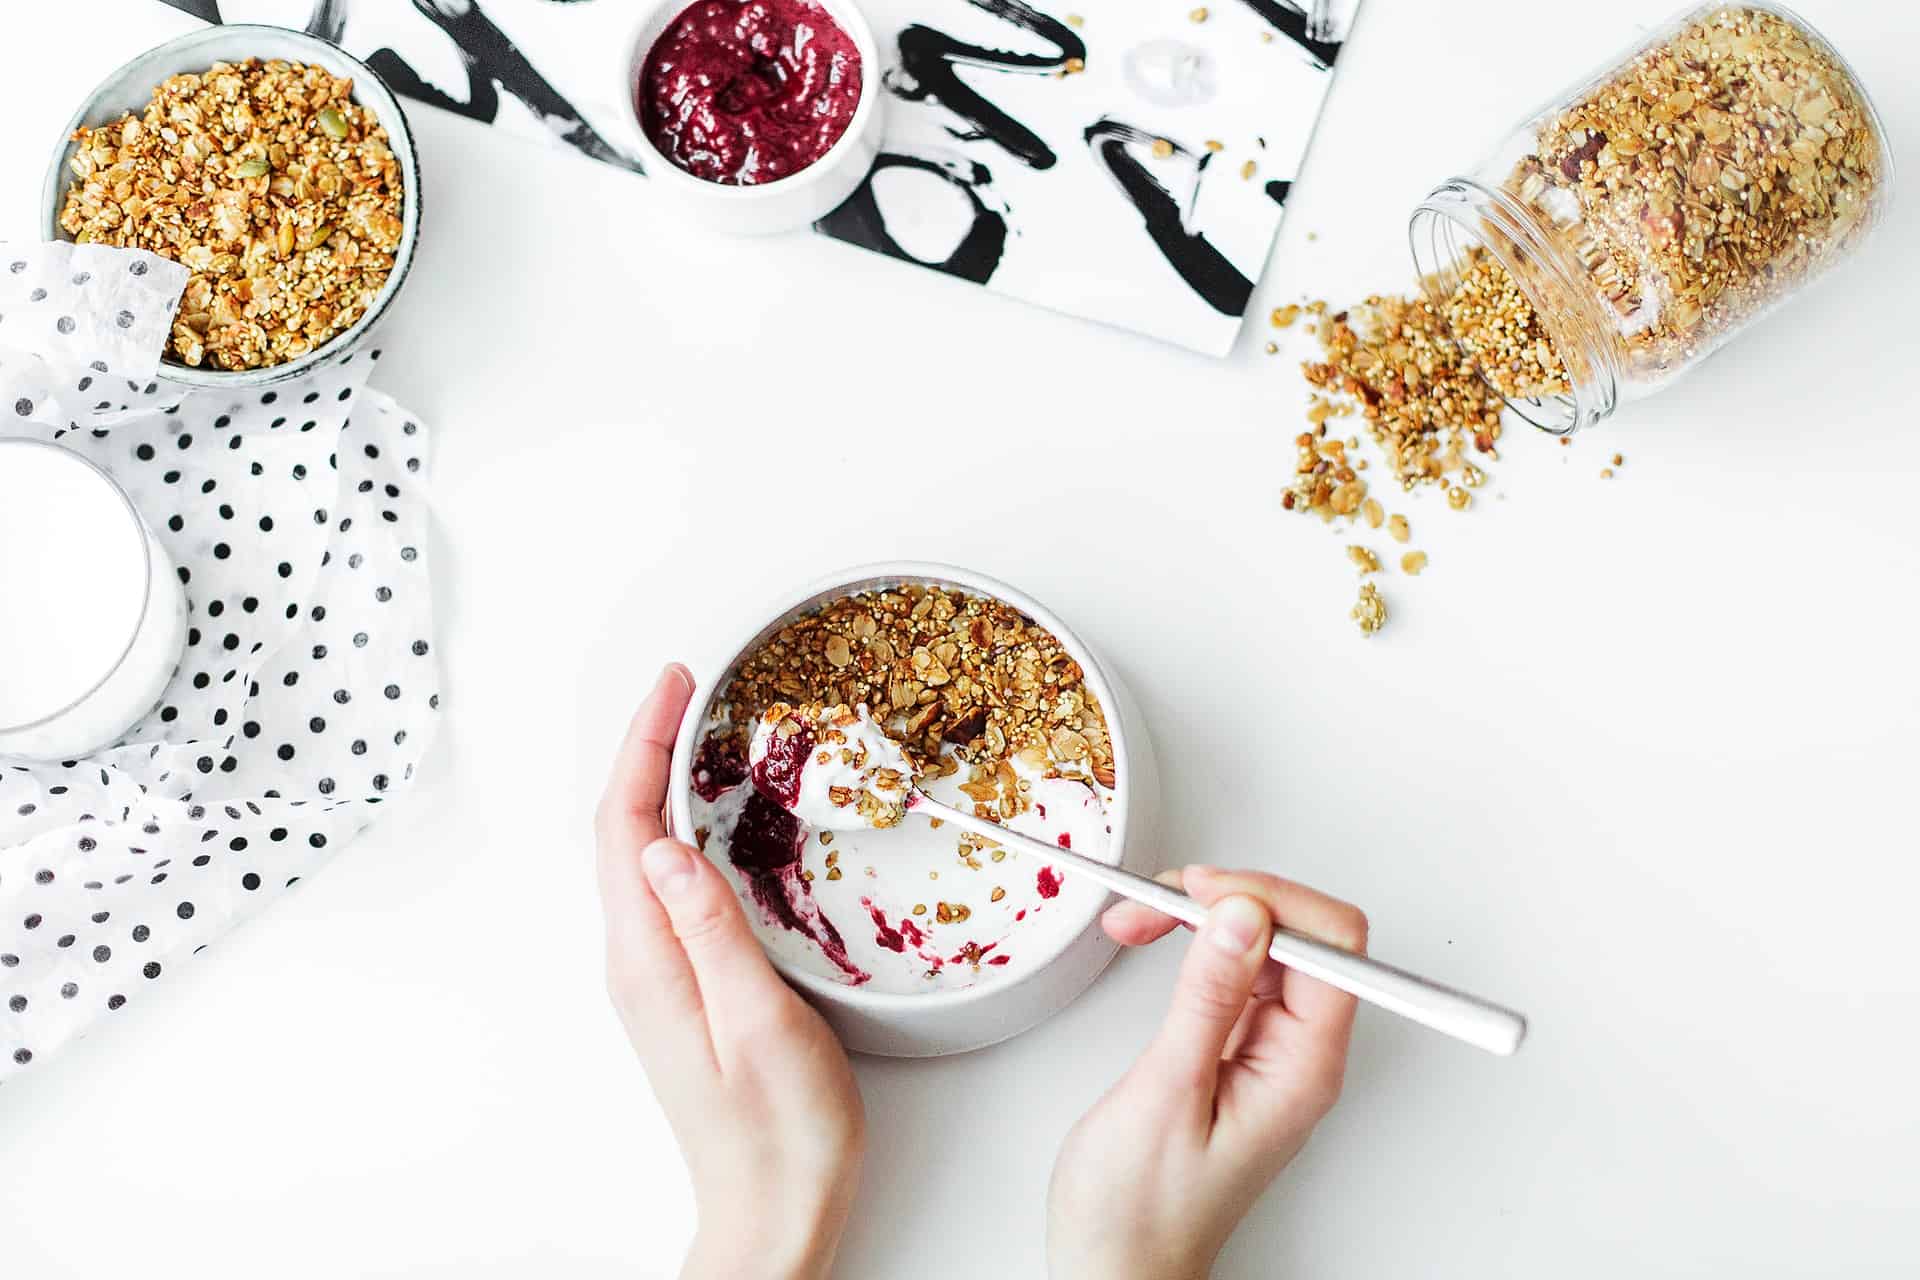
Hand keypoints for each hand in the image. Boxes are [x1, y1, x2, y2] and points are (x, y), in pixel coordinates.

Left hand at [596, 664, 864, 1279]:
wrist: (773, 1212)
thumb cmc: (781, 1132)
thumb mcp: (760, 1024)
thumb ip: (712, 931)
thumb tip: (665, 847)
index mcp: (648, 962)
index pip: (625, 829)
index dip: (643, 746)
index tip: (675, 684)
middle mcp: (637, 963)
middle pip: (619, 832)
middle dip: (643, 749)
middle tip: (684, 687)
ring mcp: (653, 977)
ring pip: (636, 857)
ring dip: (655, 785)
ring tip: (691, 732)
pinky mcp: (677, 988)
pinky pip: (660, 887)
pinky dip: (674, 831)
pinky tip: (705, 820)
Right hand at [1047, 866, 1366, 1279]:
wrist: (1115, 1267)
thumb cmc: (1139, 1209)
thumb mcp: (1167, 1093)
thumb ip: (1208, 998)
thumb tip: (1242, 915)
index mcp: (1304, 1068)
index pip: (1333, 946)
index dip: (1270, 900)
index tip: (1201, 893)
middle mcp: (1301, 1055)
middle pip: (1303, 933)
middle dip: (1231, 899)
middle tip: (1159, 900)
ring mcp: (1273, 1050)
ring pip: (1265, 943)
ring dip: (1206, 916)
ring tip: (1141, 918)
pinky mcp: (1240, 1047)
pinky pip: (1237, 970)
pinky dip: (1194, 944)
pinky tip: (1155, 942)